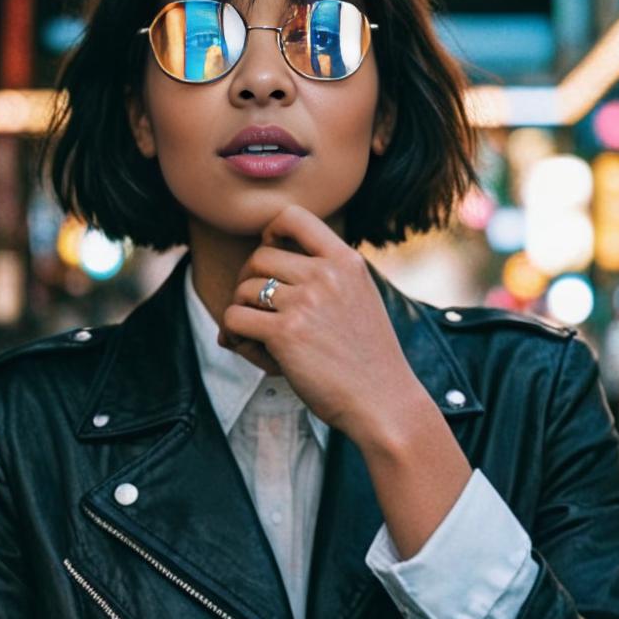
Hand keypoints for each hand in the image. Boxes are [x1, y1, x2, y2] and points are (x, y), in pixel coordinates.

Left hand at [217, 204, 424, 443]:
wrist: (384, 402)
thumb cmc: (368, 359)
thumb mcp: (359, 299)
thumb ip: (325, 277)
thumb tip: (259, 273)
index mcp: (346, 261)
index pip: (294, 217)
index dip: (271, 231)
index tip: (270, 252)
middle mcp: (326, 275)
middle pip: (259, 257)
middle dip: (248, 282)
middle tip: (256, 309)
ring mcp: (305, 302)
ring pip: (243, 289)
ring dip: (240, 312)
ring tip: (253, 336)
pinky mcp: (285, 333)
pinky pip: (234, 318)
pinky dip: (233, 334)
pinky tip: (247, 347)